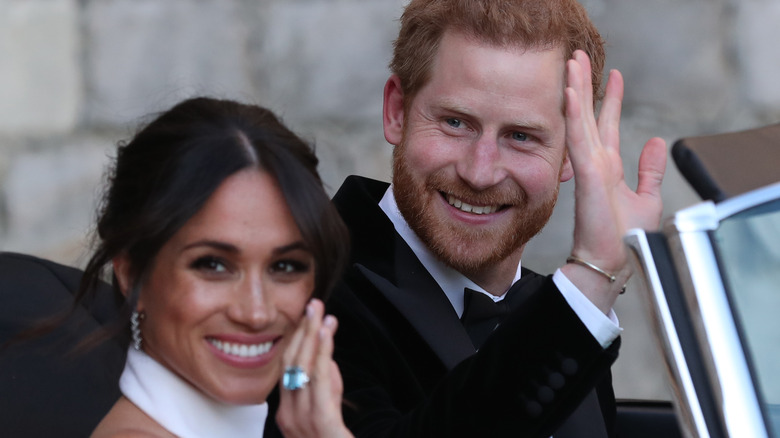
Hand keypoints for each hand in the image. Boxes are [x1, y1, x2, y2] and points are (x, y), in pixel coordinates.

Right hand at [276, 299, 353, 437]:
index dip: (296, 341)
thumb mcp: (328, 414)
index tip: (305, 317)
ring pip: (303, 368)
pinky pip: (320, 381)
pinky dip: (323, 353)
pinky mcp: (321, 423)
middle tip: (312, 304)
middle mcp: (288, 418)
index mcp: (286, 416)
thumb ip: (326, 387)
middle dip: (301, 331)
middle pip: (291, 365)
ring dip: (312, 335)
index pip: (287, 370)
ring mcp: (302, 422)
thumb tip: (327, 358)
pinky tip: (326, 333)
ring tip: (319, 311)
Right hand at [561, 50, 666, 312]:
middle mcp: (596, 163)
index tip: (613, 75)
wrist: (612, 262)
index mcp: (608, 167)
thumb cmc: (624, 238)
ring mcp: (589, 167)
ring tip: (572, 63)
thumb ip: (649, 170)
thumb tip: (656, 141)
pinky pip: (578, 139)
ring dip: (576, 91)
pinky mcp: (587, 175)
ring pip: (580, 120)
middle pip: (588, 116)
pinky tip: (570, 94)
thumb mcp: (647, 198)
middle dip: (585, 85)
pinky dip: (574, 115)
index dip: (610, 99)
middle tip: (579, 57)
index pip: (607, 125)